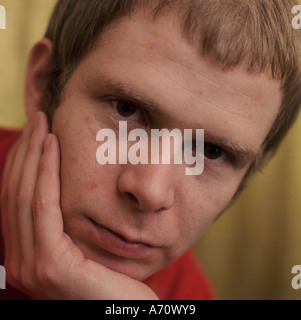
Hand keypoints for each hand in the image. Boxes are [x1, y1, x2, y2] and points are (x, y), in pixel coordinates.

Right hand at [1, 111, 157, 299]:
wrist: (126, 313)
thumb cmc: (111, 278)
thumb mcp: (81, 246)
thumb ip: (64, 226)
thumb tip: (59, 191)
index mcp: (24, 255)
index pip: (17, 199)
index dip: (22, 163)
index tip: (35, 134)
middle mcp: (18, 260)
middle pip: (16, 193)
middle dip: (25, 152)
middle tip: (39, 120)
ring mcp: (29, 265)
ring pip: (25, 195)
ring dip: (33, 155)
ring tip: (44, 125)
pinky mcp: (49, 264)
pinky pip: (44, 207)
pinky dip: (45, 173)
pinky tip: (52, 147)